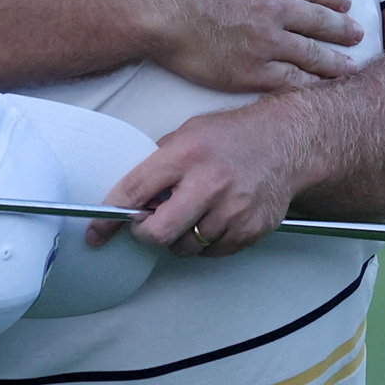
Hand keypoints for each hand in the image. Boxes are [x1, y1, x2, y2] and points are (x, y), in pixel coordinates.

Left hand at [85, 105, 304, 258]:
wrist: (288, 141)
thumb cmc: (234, 135)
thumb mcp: (190, 132)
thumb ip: (160, 162)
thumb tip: (132, 195)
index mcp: (187, 154)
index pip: (135, 191)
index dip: (109, 216)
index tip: (96, 232)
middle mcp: (210, 183)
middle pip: (159, 232)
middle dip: (146, 233)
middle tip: (148, 225)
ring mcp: (232, 210)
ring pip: (185, 247)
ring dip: (179, 237)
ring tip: (192, 212)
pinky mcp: (250, 229)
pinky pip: (212, 252)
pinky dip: (205, 242)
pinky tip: (214, 218)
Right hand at [148, 0, 362, 92]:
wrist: (157, 7)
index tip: (344, 1)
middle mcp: (273, 10)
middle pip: (317, 20)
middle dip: (340, 28)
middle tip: (357, 33)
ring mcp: (265, 43)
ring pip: (310, 54)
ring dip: (333, 61)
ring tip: (350, 67)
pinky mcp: (250, 73)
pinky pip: (288, 81)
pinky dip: (308, 85)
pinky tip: (320, 90)